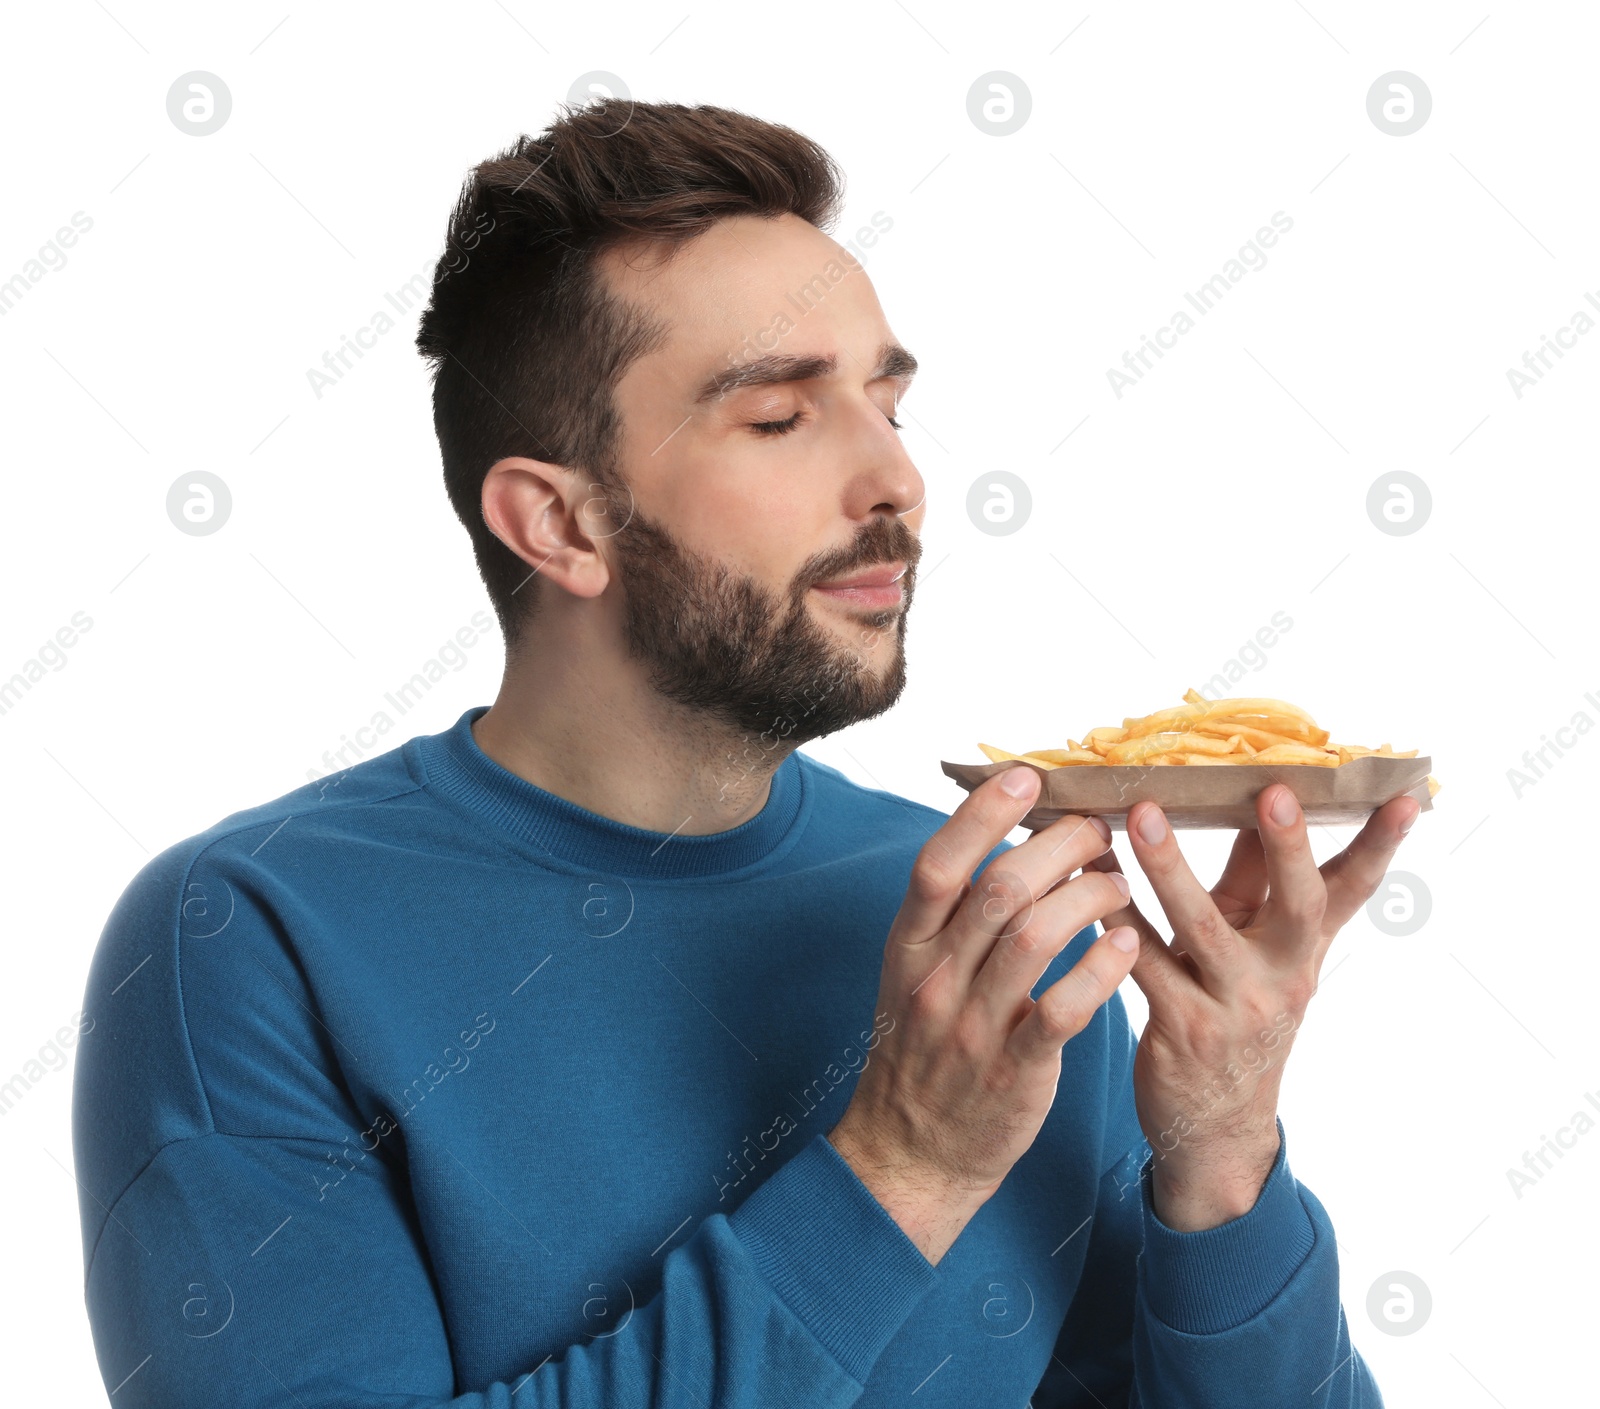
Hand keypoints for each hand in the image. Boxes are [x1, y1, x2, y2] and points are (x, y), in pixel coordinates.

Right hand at [829, 764, 1139, 1263]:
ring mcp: (971, 1025)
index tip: (1028, 779)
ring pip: (1035, 937)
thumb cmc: (926, 1047)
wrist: (911, 1150)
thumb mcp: (917, 972)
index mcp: (907, 944)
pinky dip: (1100, 970)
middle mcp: (934, 977)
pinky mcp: (1014, 1069)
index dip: (981, 814)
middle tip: (1099, 832)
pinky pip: (1063, 1008)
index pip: (937, 863)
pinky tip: (1126, 945)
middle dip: (1058, 847)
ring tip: (1120, 884)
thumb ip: (953, 915)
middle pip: (998, 888)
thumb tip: (1006, 838)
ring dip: (1089, 899)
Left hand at [1085, 783, 1420, 1230]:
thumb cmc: (1233, 1013)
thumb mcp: (1260, 953)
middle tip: (1276, 792)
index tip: (1405, 797)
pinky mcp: (1182, 1028)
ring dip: (1170, 868)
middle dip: (1288, 847)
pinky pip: (1144, 964)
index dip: (1381, 845)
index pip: (1353, 890)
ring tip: (1143, 815)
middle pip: (1295, 904)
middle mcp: (1284, 976)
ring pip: (1202, 927)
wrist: (1215, 1126)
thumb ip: (1257, 883)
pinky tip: (1091, 877)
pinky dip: (1115, 919)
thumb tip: (1255, 795)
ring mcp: (1235, 1005)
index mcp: (1306, 948)